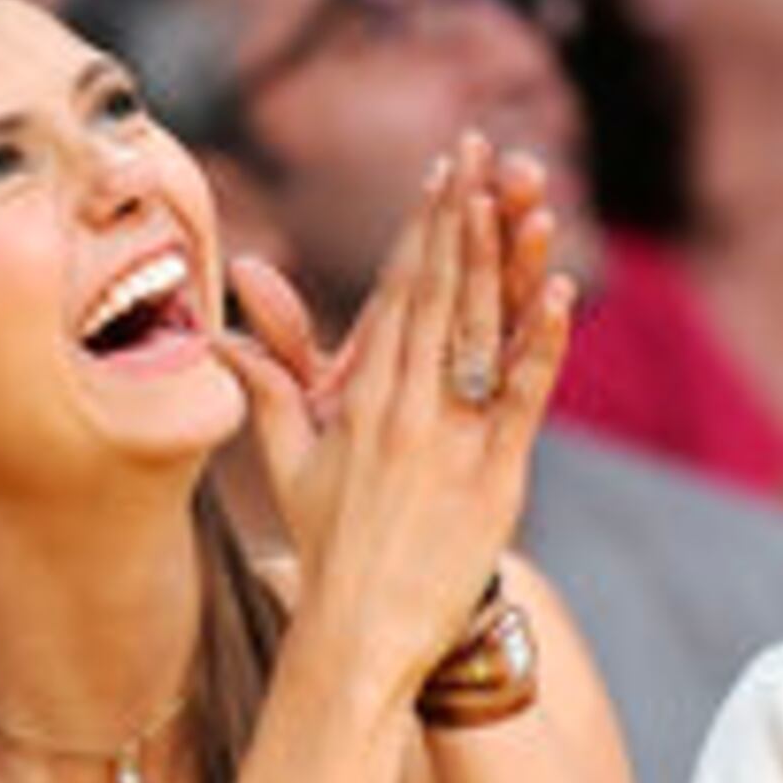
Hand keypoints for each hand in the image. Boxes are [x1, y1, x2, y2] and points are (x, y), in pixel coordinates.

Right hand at [219, 137, 570, 686]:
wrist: (357, 632)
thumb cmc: (328, 550)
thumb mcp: (288, 461)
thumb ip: (269, 389)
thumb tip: (222, 338)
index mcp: (361, 398)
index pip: (396, 295)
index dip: (422, 230)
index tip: (440, 175)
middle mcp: (403, 408)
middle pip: (437, 294)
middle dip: (459, 217)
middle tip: (480, 150)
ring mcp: (448, 440)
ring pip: (476, 332)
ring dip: (501, 259)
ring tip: (522, 195)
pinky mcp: (492, 478)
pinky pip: (520, 398)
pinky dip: (541, 344)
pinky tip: (560, 292)